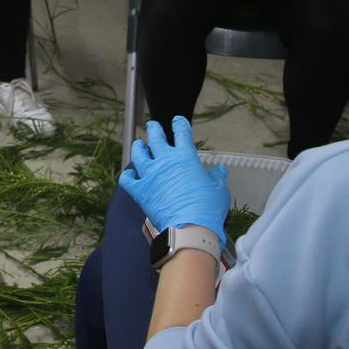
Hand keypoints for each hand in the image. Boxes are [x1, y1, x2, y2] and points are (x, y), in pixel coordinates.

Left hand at [120, 117, 231, 245]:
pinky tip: (129, 175)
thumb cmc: (207, 208)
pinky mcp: (140, 191)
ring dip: (138, 147)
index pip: (181, 133)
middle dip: (153, 129)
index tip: (177, 121)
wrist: (189, 227)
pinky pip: (128, 179)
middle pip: (155, 138)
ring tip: (139, 144)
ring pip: (138, 154)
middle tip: (152, 125)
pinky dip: (127, 176)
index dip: (179, 124)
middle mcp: (165, 161)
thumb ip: (218, 177)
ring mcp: (150, 175)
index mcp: (185, 157)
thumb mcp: (219, 190)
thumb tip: (221, 171)